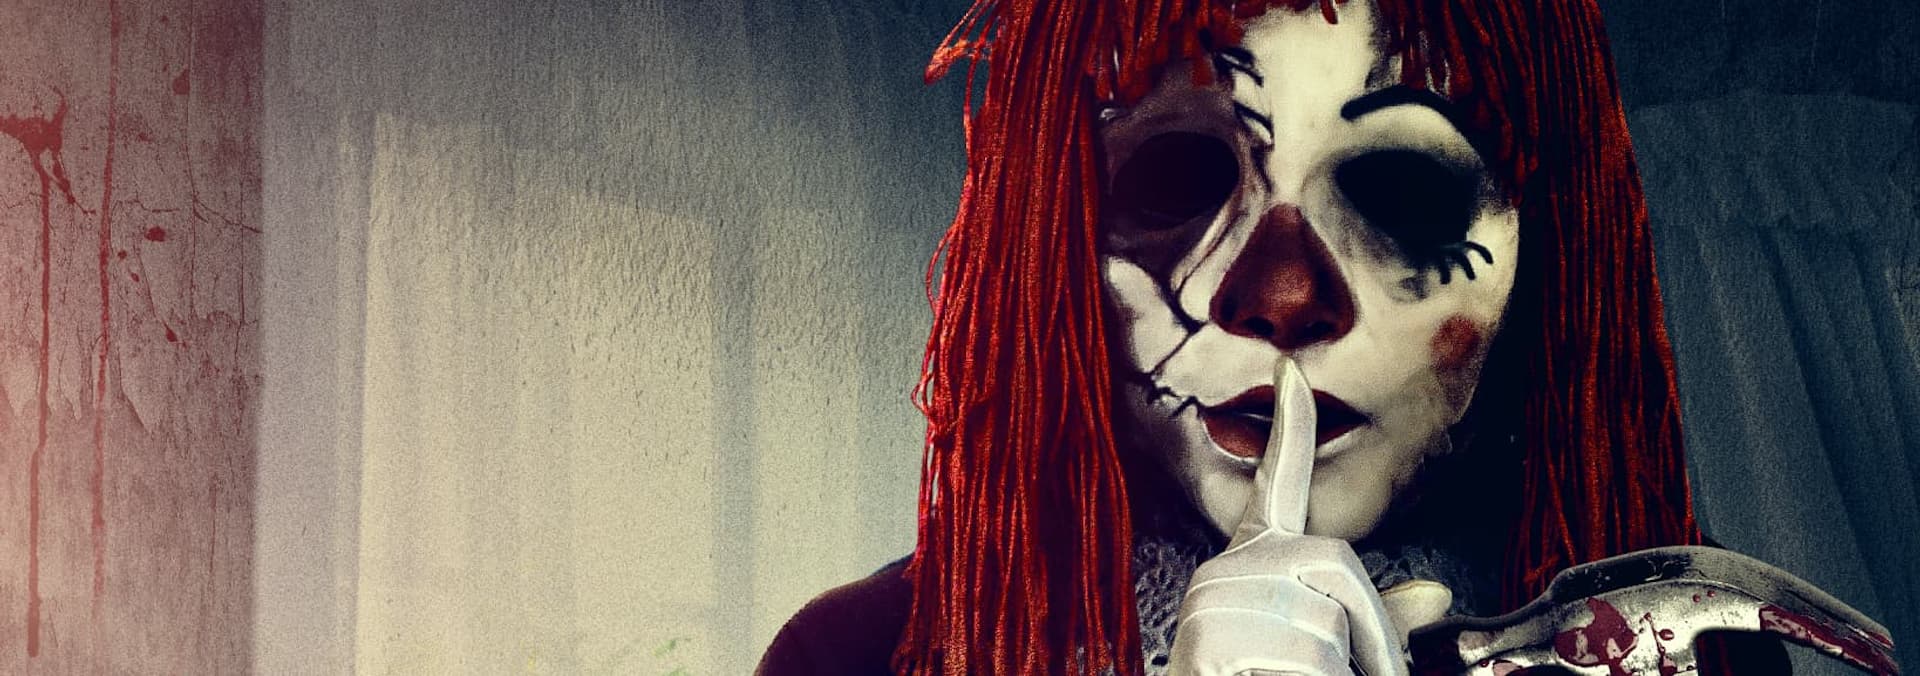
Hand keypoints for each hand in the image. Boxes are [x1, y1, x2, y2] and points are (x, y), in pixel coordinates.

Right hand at [1167, 357, 1445, 675]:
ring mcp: (1217, 595)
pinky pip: (1300, 659)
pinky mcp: (1210, 635)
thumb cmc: (1261, 673)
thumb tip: (1439, 594)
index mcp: (1257, 556)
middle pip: (1336, 562)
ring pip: (1327, 626)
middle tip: (1364, 675)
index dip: (1292, 425)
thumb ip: (1374, 617)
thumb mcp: (1322, 643)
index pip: (1278, 479)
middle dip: (1369, 629)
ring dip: (1333, 673)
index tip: (1292, 370)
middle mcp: (1232, 563)